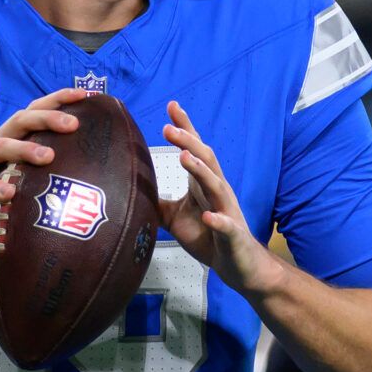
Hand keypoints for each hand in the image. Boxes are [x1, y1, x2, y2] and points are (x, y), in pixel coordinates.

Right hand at [0, 89, 88, 244]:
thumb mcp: (18, 174)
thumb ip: (42, 168)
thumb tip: (86, 170)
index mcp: (10, 139)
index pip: (34, 111)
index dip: (57, 99)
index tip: (86, 94)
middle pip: (20, 120)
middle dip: (47, 118)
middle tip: (73, 124)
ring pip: (0, 146)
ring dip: (25, 149)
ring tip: (48, 157)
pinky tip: (9, 193)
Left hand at [160, 101, 284, 296]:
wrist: (239, 265)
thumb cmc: (209, 238)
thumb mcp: (176, 217)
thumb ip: (159, 201)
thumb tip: (132, 188)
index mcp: (204, 184)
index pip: (194, 150)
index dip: (185, 128)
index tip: (171, 106)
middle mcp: (217, 192)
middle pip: (206, 160)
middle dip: (189, 142)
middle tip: (169, 127)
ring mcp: (227, 212)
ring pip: (216, 186)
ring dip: (200, 170)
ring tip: (184, 156)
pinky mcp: (233, 235)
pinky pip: (226, 226)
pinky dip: (218, 221)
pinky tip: (208, 217)